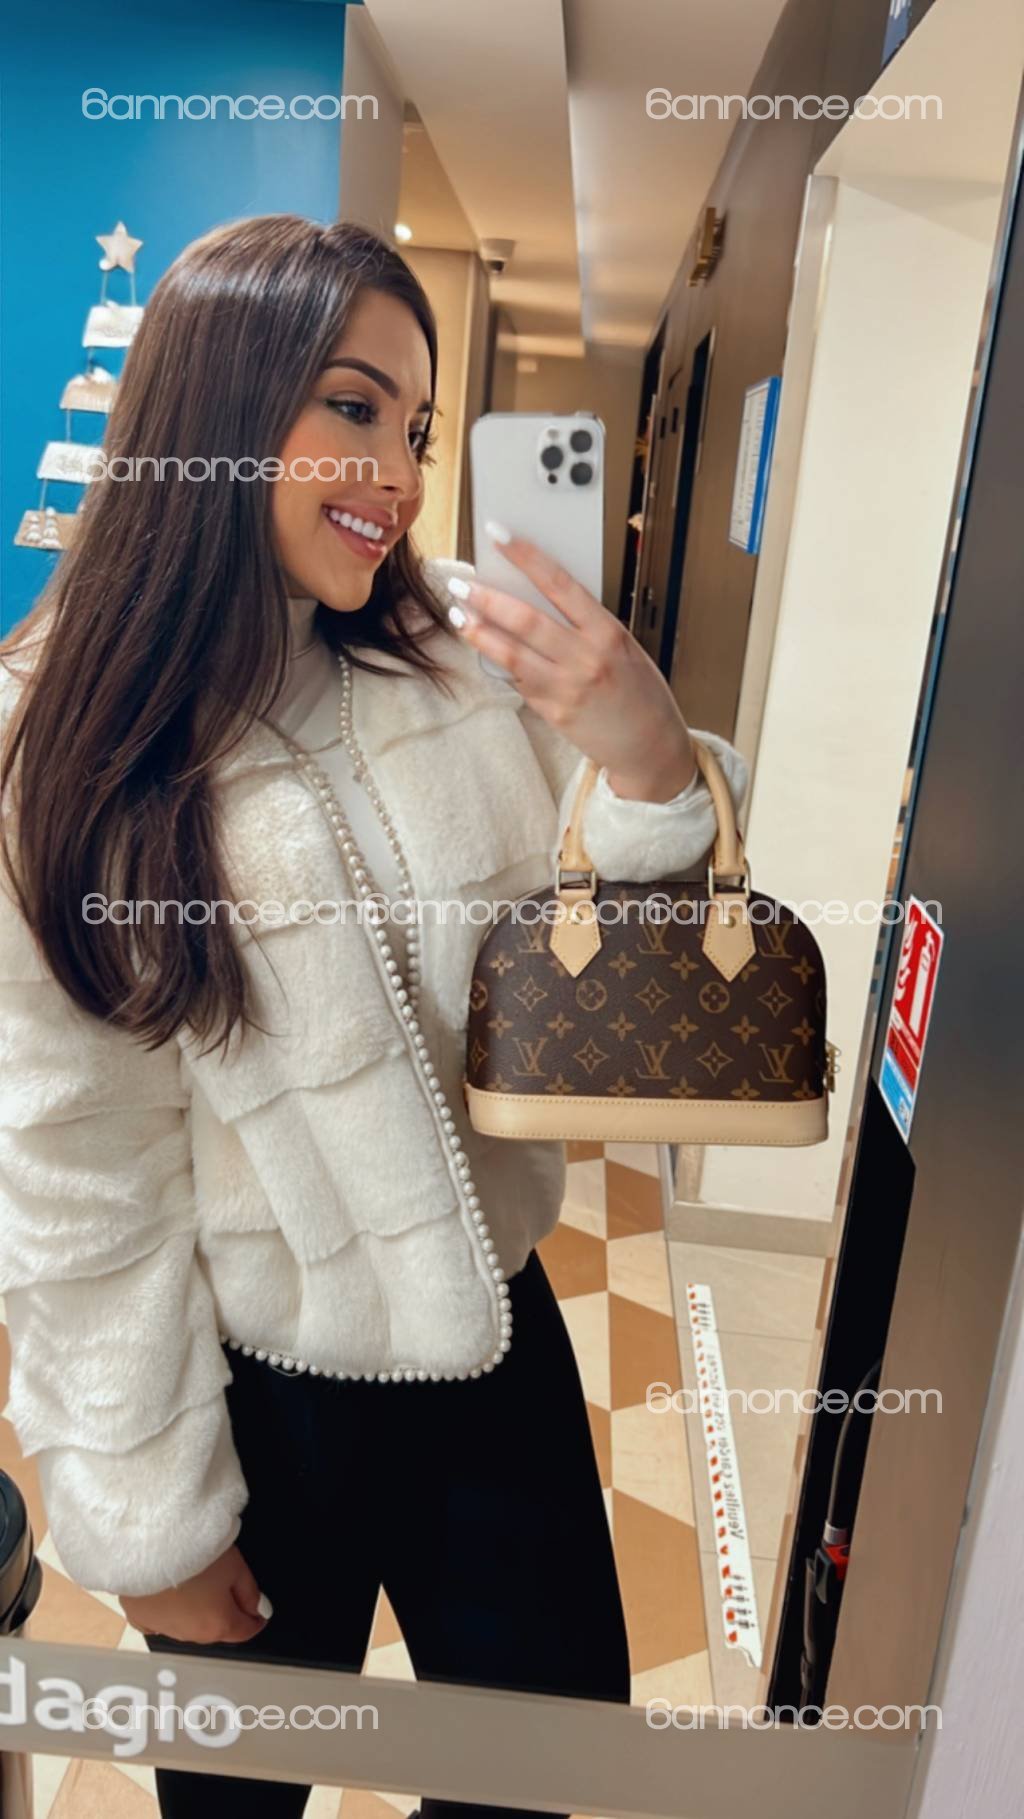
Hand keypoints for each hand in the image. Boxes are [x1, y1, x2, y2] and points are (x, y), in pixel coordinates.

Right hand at [119, 1542, 271, 1646]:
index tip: (258, 1612)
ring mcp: (162, 1629)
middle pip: (215, 1629)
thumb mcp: (236, 1566)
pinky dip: (166, 1612)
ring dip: (195, 1613)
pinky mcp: (139, 1619)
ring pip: (187, 1626)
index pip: (244, 1631)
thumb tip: (259, 1611)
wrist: (148, 1545)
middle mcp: (190, 1635)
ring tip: (195, 1585)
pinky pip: (158, 1621)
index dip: (254, 1620)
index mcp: (218, 1625)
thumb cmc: (196, 1554)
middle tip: (226, 1588)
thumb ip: (250, 1592)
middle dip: (224, 1614)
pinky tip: (166, 1595)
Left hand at [445, 528, 696, 800]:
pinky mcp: (554, 713)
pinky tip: (484, 652)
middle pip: (526, 619)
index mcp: (607, 632)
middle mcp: (586, 657)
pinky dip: (499, 665)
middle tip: (459, 584)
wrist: (651, 747)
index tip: (498, 535)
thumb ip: (585, 627)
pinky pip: (519, 682)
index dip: (525, 556)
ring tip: (456, 615)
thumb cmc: (640, 692)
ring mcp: (568, 687)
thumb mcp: (623, 648)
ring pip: (511, 654)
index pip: (559, 583)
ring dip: (479, 633)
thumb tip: (538, 601)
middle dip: (487, 598)